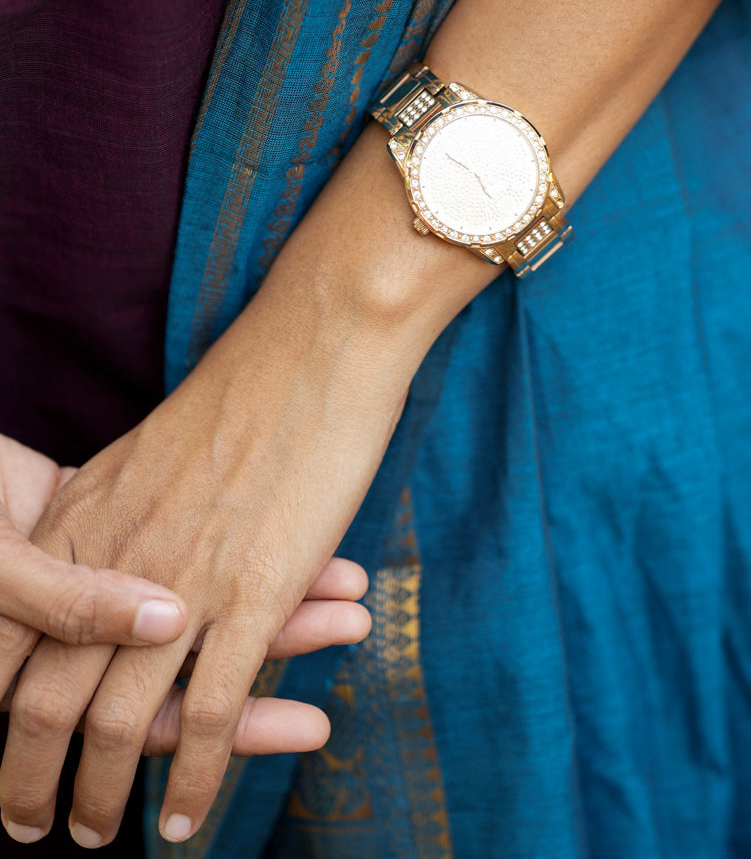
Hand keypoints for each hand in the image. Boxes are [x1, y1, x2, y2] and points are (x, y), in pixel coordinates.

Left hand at [0, 283, 408, 849]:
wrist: (316, 344)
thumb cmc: (249, 390)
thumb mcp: (151, 458)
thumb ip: (115, 520)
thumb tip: (109, 576)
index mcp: (85, 521)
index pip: (14, 636)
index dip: (2, 703)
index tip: (9, 745)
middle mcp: (117, 559)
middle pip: (44, 699)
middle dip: (30, 775)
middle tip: (30, 825)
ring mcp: (183, 583)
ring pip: (118, 723)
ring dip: (103, 793)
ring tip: (97, 833)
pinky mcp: (250, 596)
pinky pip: (207, 715)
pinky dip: (192, 780)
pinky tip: (185, 819)